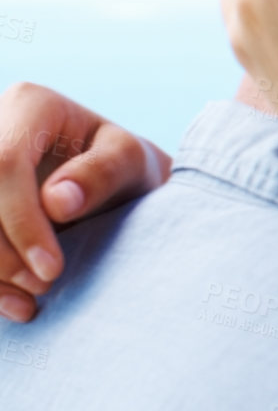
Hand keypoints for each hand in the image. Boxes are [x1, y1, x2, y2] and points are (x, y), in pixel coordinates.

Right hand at [0, 83, 170, 320]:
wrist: (113, 186)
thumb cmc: (125, 169)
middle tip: (44, 286)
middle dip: (0, 251)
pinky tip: (13, 306)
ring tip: (29, 305)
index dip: (19, 220)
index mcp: (30, 105)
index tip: (51, 269)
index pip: (3, 162)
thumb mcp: (131, 163)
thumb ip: (101, 174)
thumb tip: (57, 201)